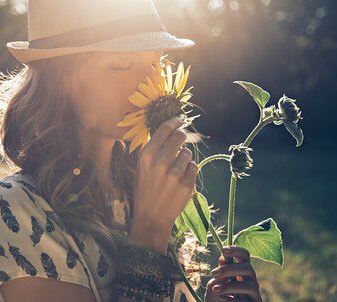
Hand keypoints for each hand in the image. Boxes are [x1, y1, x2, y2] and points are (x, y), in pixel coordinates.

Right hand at [131, 117, 197, 233]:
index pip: (165, 129)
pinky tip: (179, 180)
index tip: (180, 119)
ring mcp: (175, 173)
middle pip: (180, 136)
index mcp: (147, 155)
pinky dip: (189, 171)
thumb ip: (154, 148)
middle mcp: (160, 161)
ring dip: (184, 158)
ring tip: (174, 170)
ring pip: (188, 153)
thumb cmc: (145, 188)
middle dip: (182, 137)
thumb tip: (169, 129)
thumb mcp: (142, 166)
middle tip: (180, 142)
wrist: (151, 216)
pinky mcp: (187, 183)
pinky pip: (194, 166)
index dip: (175, 121)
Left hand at [205, 246, 261, 301]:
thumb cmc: (217, 298)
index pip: (245, 256)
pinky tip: (222, 299)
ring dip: (230, 286)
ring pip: (250, 286)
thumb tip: (222, 258)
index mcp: (241, 272)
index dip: (236, 250)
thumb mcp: (215, 284)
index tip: (223, 250)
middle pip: (248, 268)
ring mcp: (254, 294)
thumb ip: (220, 274)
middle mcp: (250, 281)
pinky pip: (246, 301)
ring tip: (215, 289)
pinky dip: (233, 299)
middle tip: (213, 273)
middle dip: (229, 269)